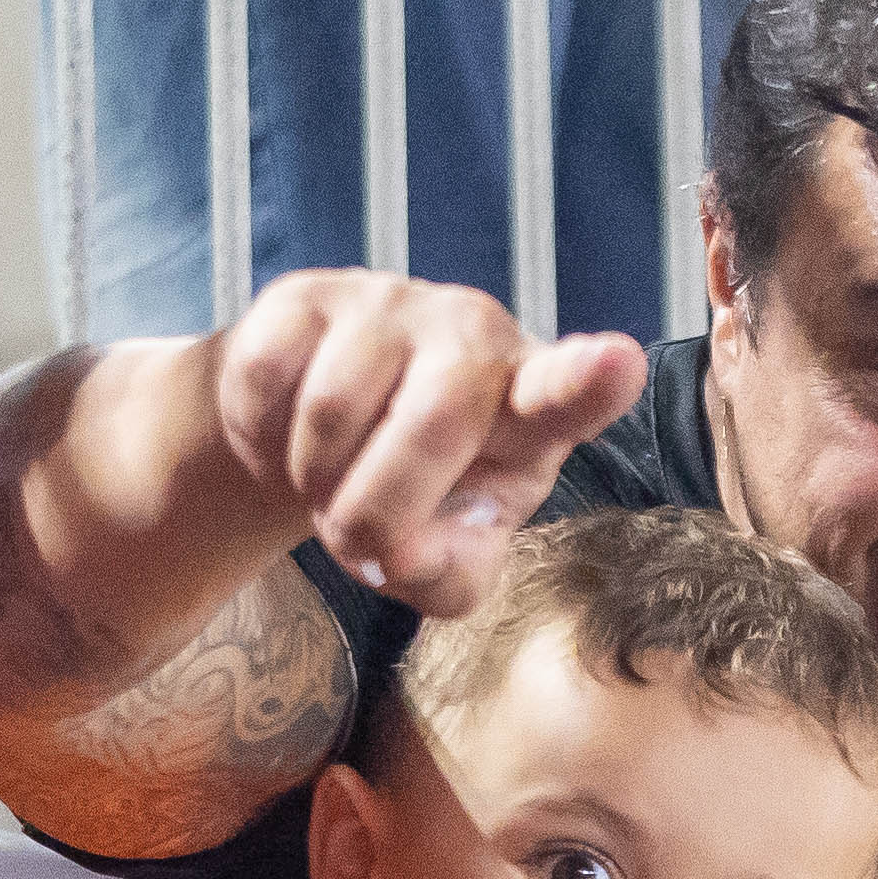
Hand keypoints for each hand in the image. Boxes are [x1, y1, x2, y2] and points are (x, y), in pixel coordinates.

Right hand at [184, 270, 646, 616]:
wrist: (312, 440)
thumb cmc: (411, 499)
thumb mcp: (444, 564)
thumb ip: (447, 580)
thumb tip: (401, 553)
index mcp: (531, 406)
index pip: (568, 390)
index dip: (588, 381)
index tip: (615, 364)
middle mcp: (475, 337)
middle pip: (433, 423)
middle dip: (378, 509)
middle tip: (353, 540)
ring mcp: (391, 306)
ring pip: (333, 412)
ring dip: (313, 481)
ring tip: (325, 483)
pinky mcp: (308, 298)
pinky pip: (267, 382)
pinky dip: (261, 441)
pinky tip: (283, 436)